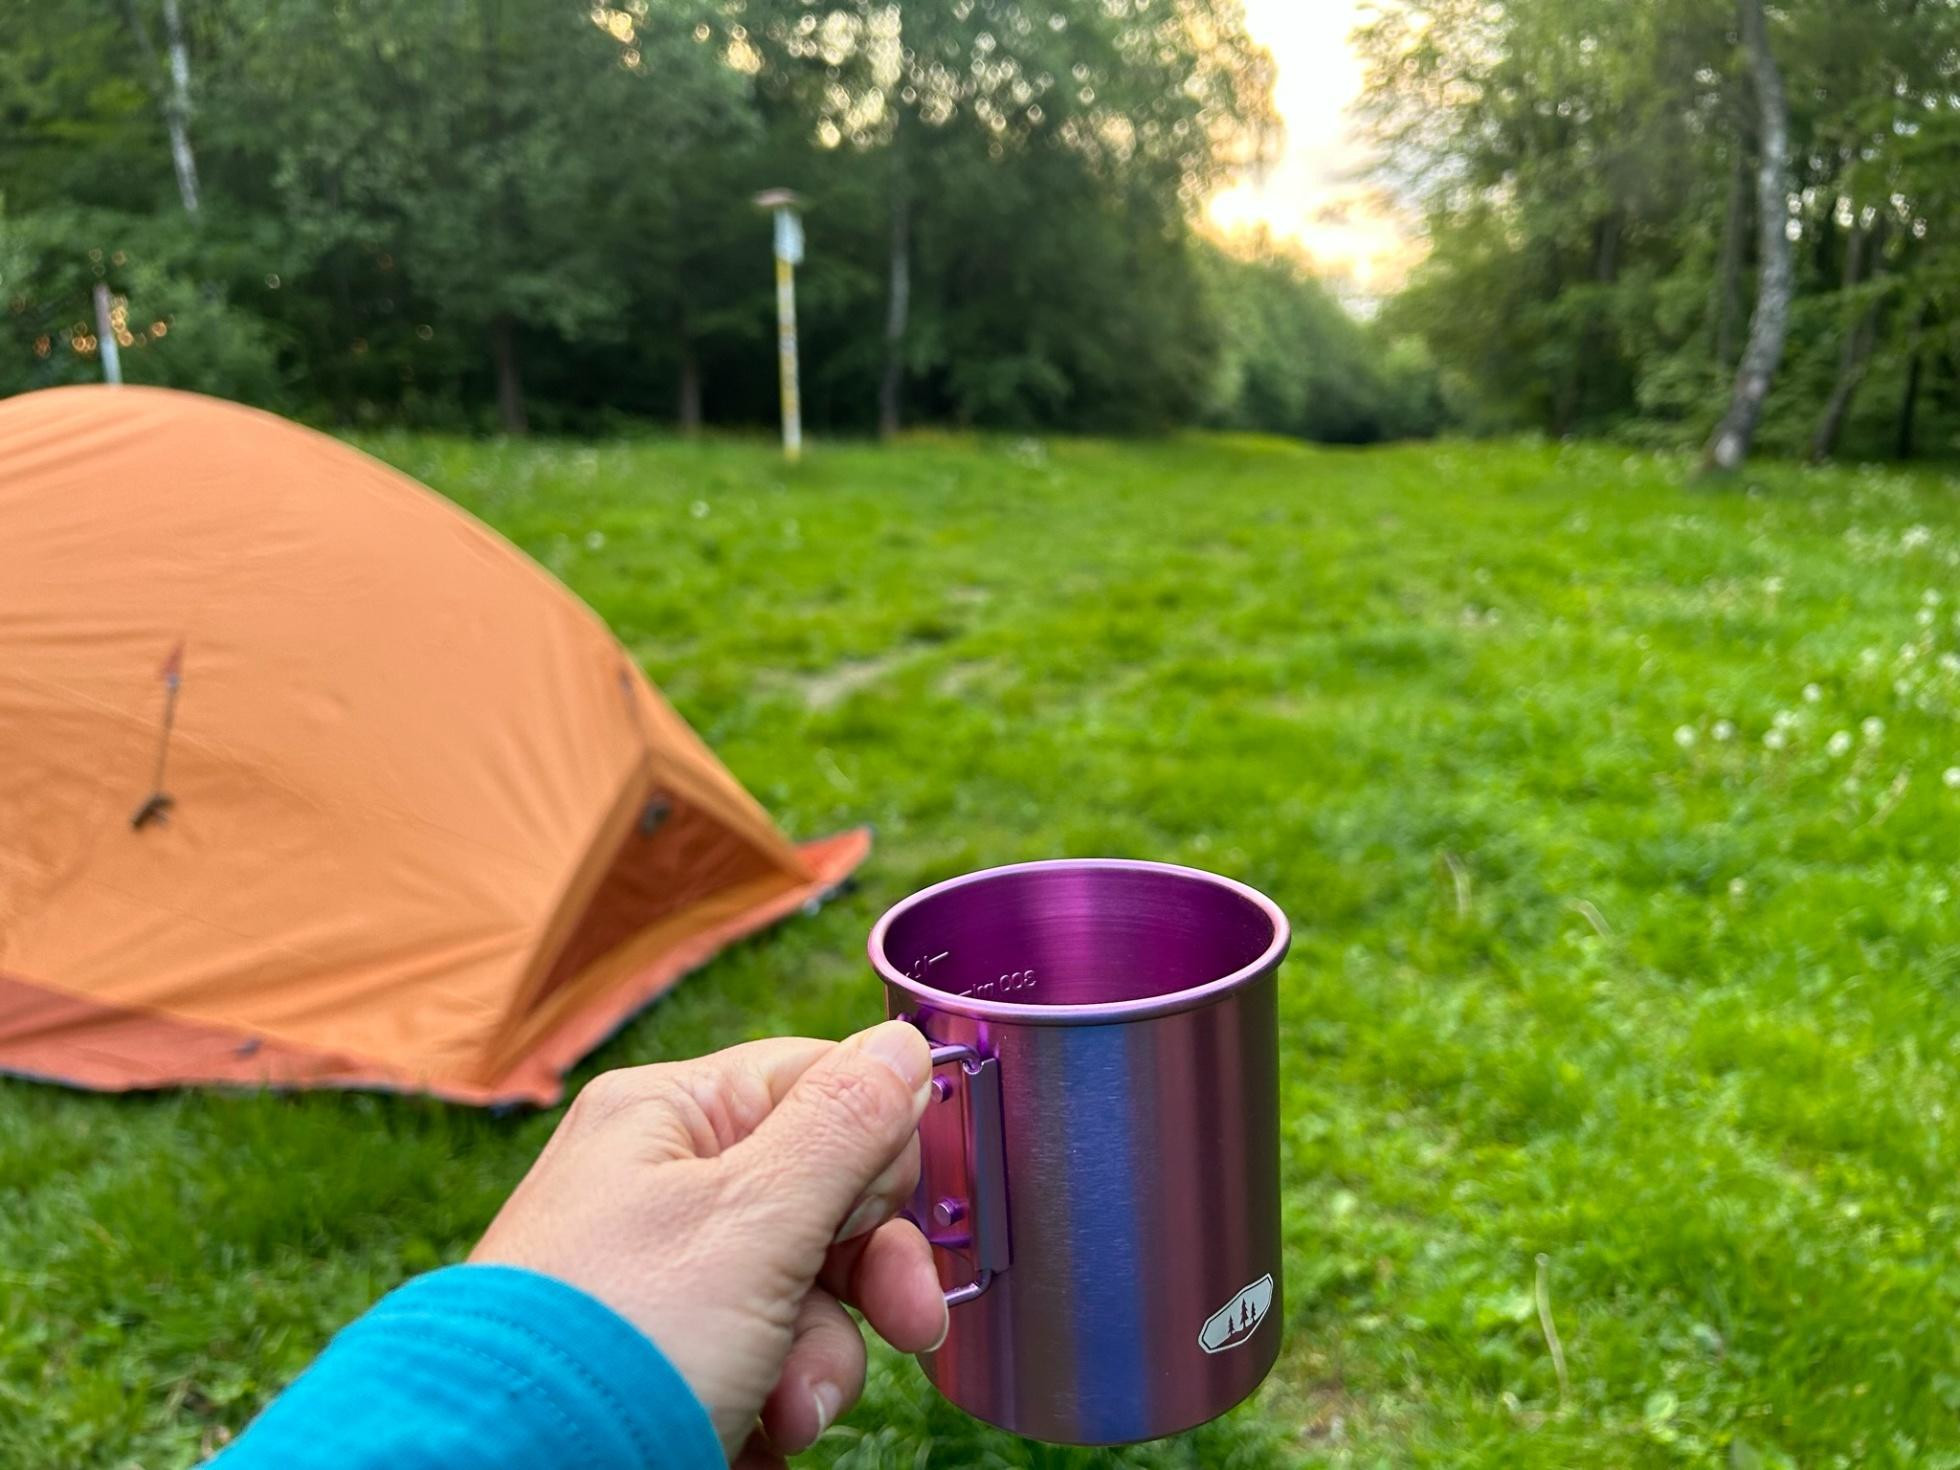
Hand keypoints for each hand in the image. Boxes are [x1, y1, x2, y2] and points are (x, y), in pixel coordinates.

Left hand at [471, 1022, 946, 1466]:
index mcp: (671, 1118)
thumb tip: (901, 1044)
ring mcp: (666, 1280)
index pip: (821, 1087)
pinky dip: (775, 1401)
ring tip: (786, 1407)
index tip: (901, 1213)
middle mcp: (664, 1187)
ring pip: (807, 1292)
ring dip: (821, 1358)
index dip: (880, 1151)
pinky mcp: (670, 1359)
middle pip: (826, 1198)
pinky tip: (752, 1433)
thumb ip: (843, 1128)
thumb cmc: (618, 1341)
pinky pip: (766, 1360)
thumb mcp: (752, 1219)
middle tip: (907, 1324)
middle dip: (864, 1275)